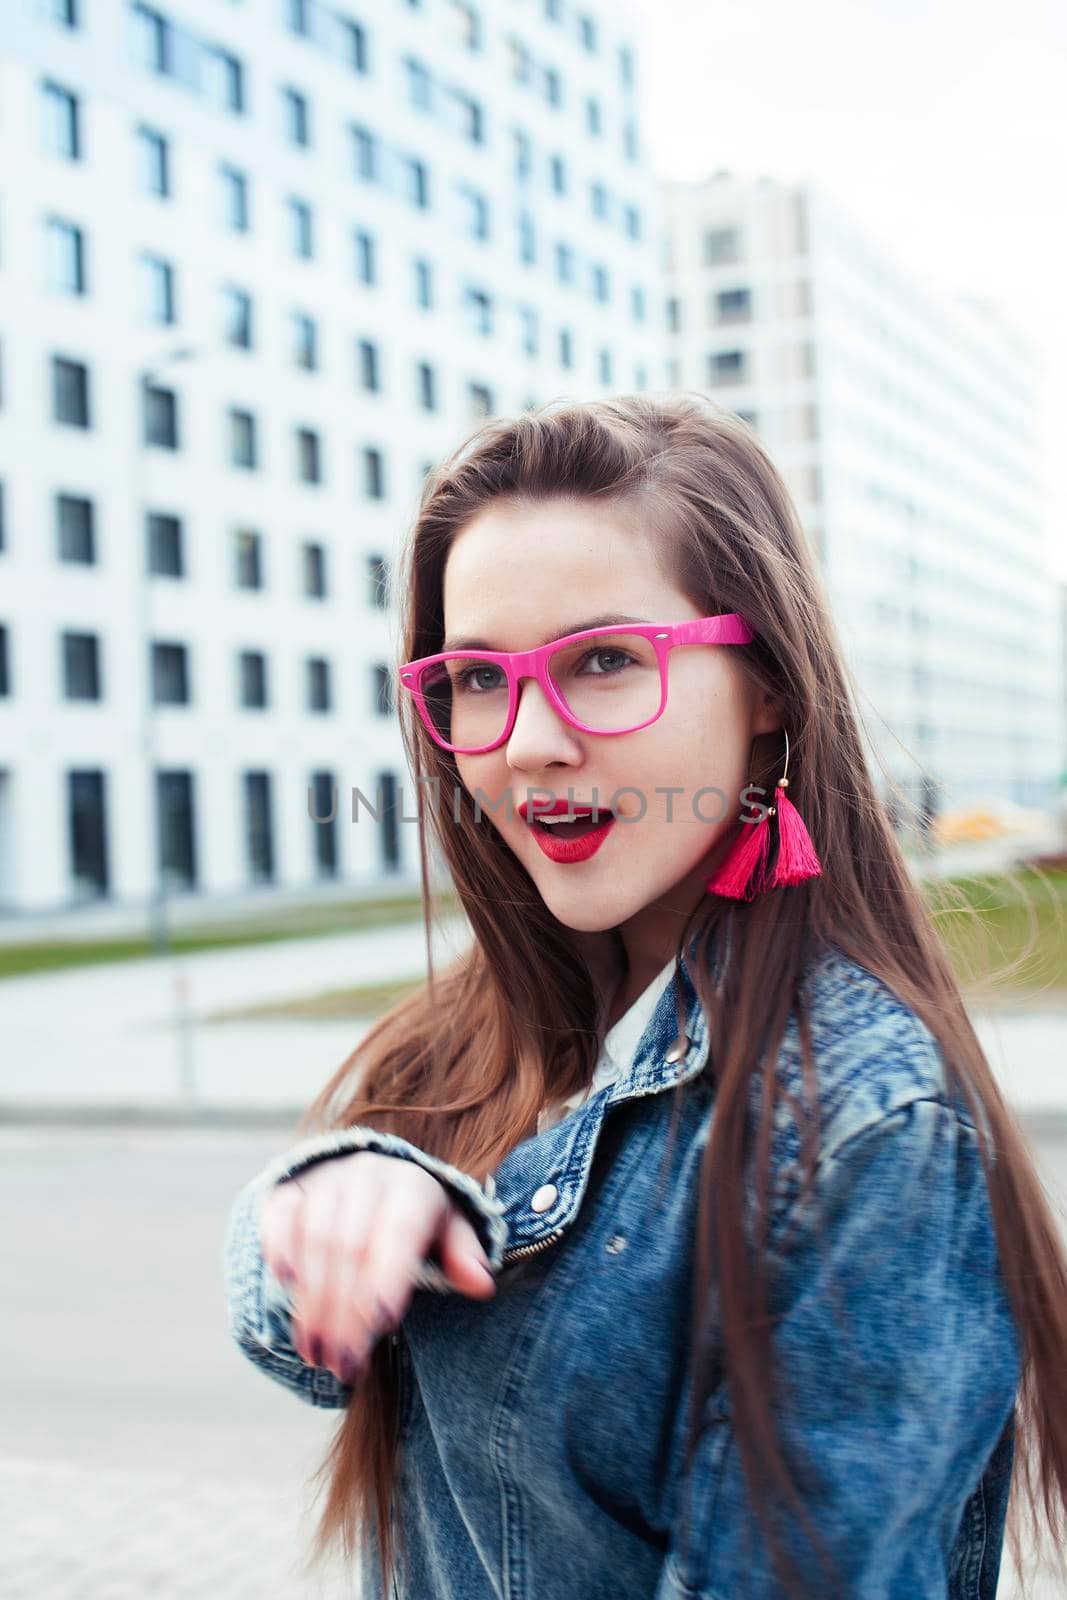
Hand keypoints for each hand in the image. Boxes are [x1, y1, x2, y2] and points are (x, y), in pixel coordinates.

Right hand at [260, 1150, 496, 1384]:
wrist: (376, 1174)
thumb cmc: (417, 1215)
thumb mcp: (449, 1229)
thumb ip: (462, 1254)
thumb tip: (481, 1284)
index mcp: (412, 1187)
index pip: (398, 1233)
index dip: (388, 1277)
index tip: (382, 1325)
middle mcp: (368, 1175)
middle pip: (350, 1247)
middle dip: (344, 1313)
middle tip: (343, 1365)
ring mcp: (326, 1179)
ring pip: (313, 1239)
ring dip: (312, 1302)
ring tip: (316, 1352)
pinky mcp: (291, 1187)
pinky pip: (280, 1215)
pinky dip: (280, 1249)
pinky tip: (287, 1289)